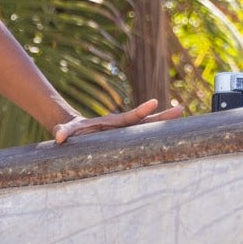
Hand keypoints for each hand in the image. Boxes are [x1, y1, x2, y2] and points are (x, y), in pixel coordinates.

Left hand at [52, 98, 183, 143]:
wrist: (75, 132)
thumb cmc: (72, 131)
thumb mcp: (67, 131)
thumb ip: (63, 132)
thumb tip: (58, 138)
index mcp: (112, 123)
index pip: (129, 117)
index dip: (141, 111)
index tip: (154, 102)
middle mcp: (123, 126)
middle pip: (146, 120)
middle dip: (162, 116)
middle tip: (181, 109)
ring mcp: (126, 133)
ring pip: (149, 129)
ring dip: (164, 126)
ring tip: (183, 118)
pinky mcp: (127, 141)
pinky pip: (144, 140)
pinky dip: (158, 138)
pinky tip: (174, 140)